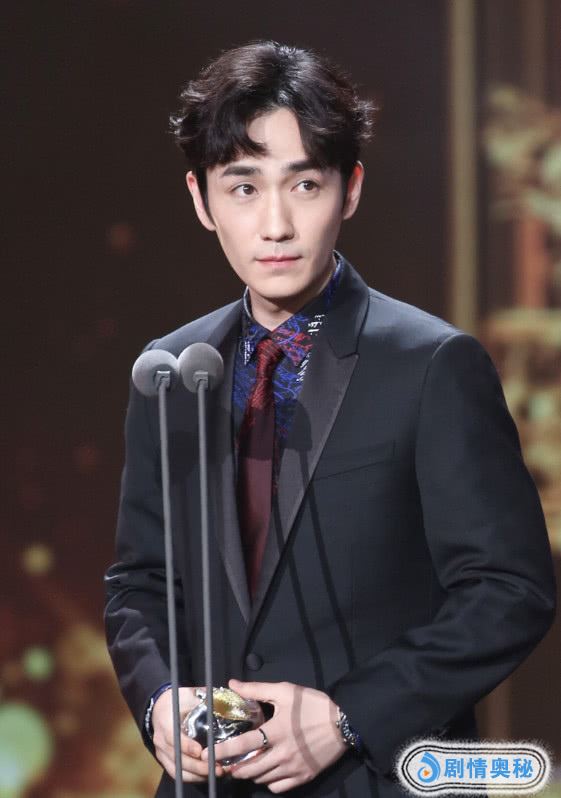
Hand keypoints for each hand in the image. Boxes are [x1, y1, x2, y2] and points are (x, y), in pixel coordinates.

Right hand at [152, 686, 224, 782]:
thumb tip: (225, 697)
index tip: (200, 751)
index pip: (173, 737)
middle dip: (198, 766)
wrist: (160, 707)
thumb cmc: (178, 700)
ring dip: (197, 774)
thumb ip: (205, 697)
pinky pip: (176, 773)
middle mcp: (161, 739)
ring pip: (177, 769)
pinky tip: (206, 776)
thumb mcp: (189, 694)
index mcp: (166, 721)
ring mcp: (161, 752)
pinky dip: (191, 777)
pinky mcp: (164, 760)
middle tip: (217, 767)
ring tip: (216, 772)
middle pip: (177, 758)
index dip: (186, 745)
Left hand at [201, 679, 347, 792]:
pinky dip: (268, 782)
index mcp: (276, 731)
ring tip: (245, 765)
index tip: (209, 754)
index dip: (224, 751)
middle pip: (250, 768)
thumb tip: (233, 684)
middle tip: (226, 763)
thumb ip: (257, 689)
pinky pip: (278, 787)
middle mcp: (282, 753)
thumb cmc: (312, 704)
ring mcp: (293, 768)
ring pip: (262, 779)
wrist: (343, 723)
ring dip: (250, 773)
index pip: (243, 745)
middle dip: (234, 767)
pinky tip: (267, 771)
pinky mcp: (303, 777)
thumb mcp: (285, 691)